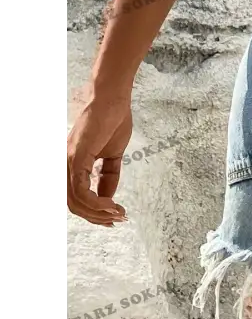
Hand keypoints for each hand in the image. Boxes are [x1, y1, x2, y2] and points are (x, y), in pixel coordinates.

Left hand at [65, 87, 131, 225]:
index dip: (94, 212)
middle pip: (74, 205)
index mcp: (74, 165)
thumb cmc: (113, 120)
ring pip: (76, 202)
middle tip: (117, 219)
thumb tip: (108, 198)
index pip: (77, 197)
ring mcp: (69, 162)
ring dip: (98, 212)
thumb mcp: (113, 155)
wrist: (114, 99)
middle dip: (97, 217)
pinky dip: (97, 202)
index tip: (113, 218)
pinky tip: (111, 204)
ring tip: (118, 213)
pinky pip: (81, 190)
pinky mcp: (76, 158)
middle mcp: (66, 166)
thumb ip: (109, 176)